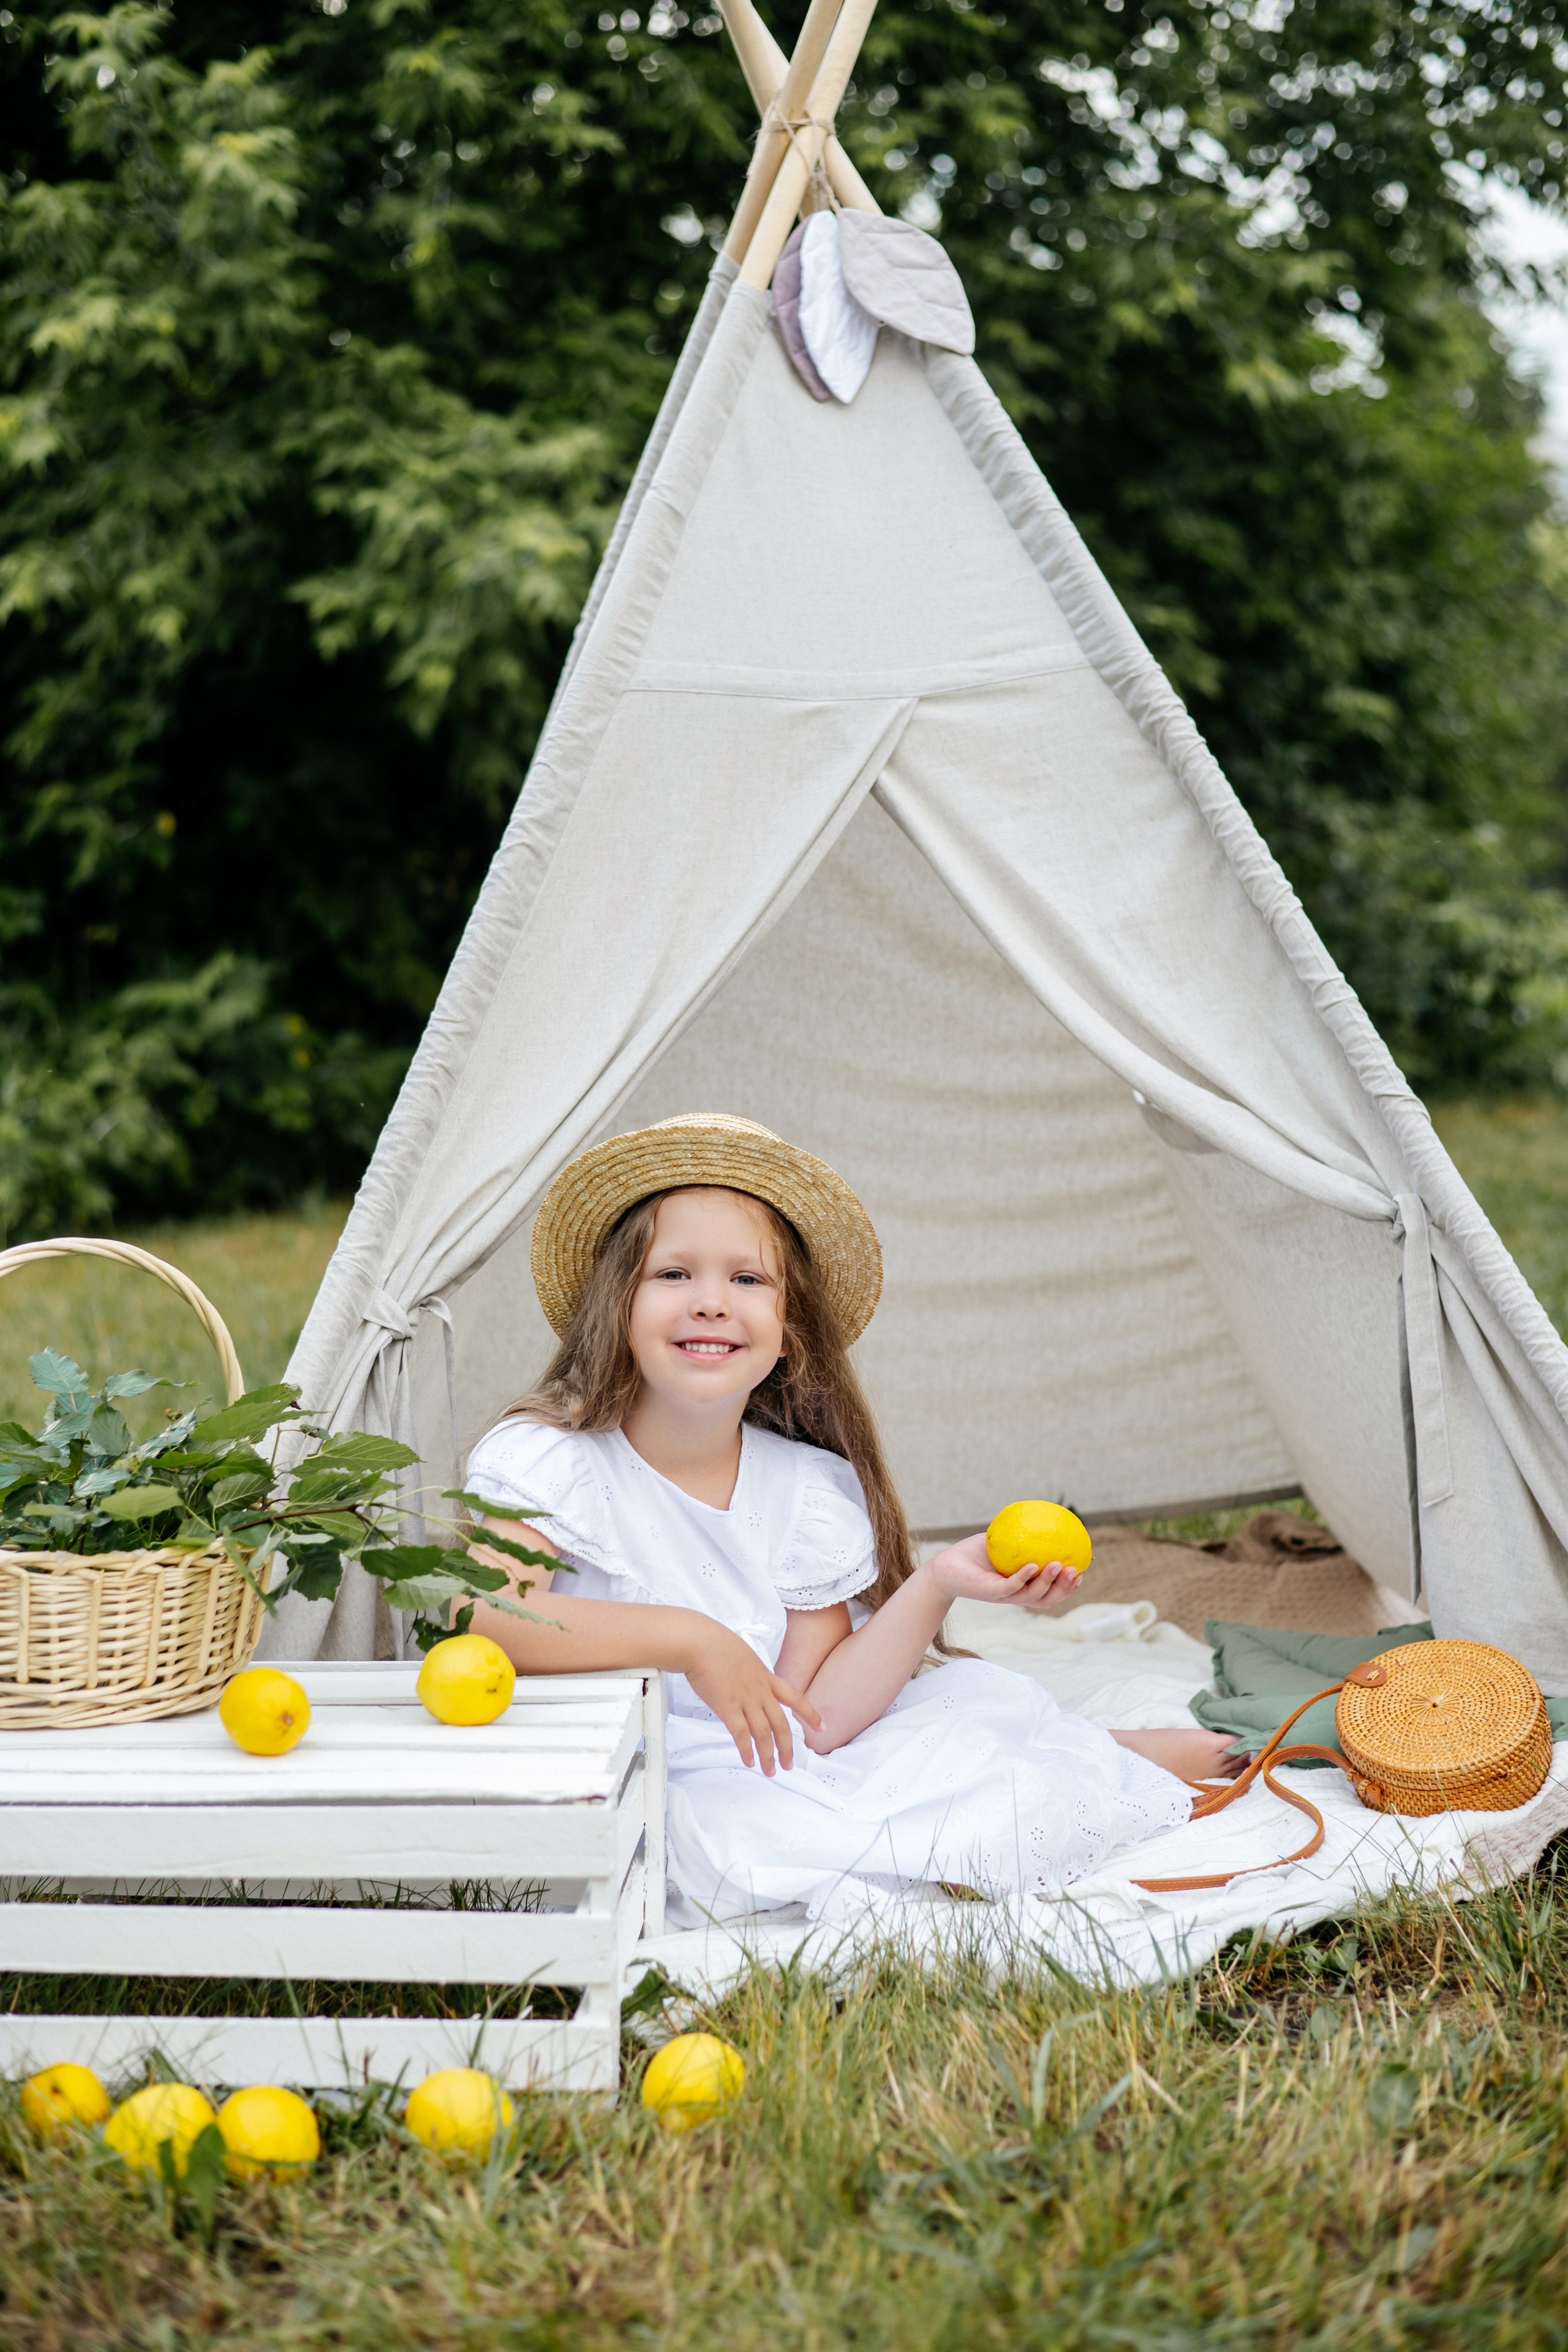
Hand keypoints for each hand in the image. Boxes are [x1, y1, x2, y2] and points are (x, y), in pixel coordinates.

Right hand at [681, 1625, 821, 1774]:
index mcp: (766, 1677)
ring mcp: (745, 1699)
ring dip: (768, 1756)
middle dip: (787, 1748)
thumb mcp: (744, 1657)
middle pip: (781, 1724)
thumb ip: (750, 1674)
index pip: (795, 1698)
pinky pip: (741, 1734)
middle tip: (789, 1765)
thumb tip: (747, 1684)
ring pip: (764, 1733)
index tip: (822, 1728)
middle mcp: (760, 1691)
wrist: (700, 1642)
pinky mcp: (728, 1707)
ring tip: (770, 1771)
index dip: (810, 1714)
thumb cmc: (715, 1645)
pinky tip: (749, 1762)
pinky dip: (747, 1750)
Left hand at [926, 1530, 1081, 1610]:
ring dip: (1049, 1582)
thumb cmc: (973, 1554)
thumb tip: (1040, 1516)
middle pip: (1047, 1599)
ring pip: (1033, 1596)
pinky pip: (1010, 1586)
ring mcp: (1003, 1595)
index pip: (1050, 1592)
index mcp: (1022, 1586)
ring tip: (1060, 1565)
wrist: (944, 1568)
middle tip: (1077, 1572)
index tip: (1082, 1573)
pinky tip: (1033, 1565)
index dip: (1068, 1588)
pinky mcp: (990, 1592)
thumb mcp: (1001, 1542)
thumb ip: (1020, 1535)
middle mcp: (1016, 1594)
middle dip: (1065, 1589)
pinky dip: (1024, 1577)